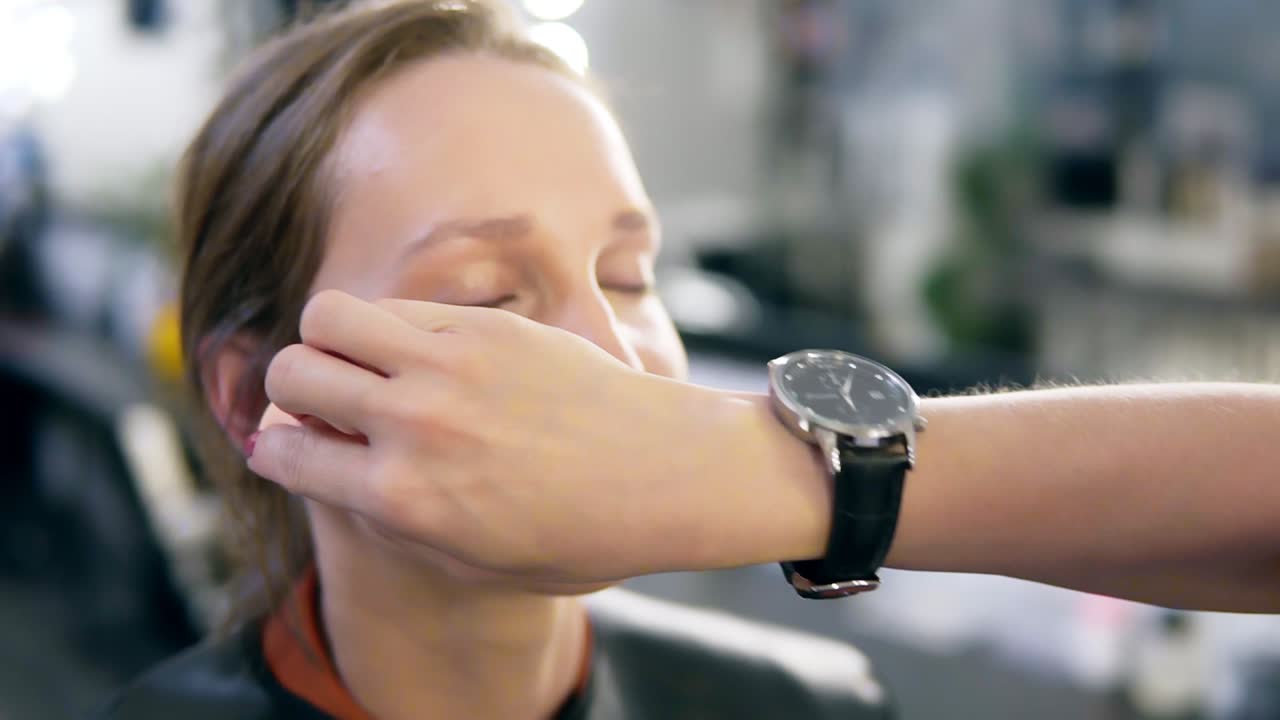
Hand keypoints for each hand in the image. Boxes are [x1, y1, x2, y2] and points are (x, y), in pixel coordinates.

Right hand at [247, 291, 831, 584]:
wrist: (667, 476)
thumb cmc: (580, 535)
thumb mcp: (474, 559)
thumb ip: (392, 519)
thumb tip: (328, 470)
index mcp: (402, 498)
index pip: (283, 452)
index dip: (278, 449)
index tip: (291, 444)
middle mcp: (412, 423)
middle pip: (288, 372)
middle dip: (290, 389)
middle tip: (326, 400)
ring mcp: (448, 364)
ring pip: (326, 315)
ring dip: (328, 338)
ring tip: (361, 360)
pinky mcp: (485, 325)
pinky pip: (398, 302)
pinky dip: (390, 322)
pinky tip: (422, 347)